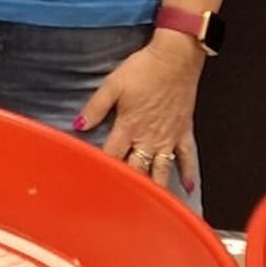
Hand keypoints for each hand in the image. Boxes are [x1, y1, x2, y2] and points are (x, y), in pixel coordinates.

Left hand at [76, 31, 204, 193]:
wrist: (175, 59)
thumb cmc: (144, 68)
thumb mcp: (113, 84)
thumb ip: (95, 107)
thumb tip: (78, 124)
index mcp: (129, 126)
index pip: (112, 155)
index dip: (102, 170)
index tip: (95, 185)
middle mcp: (148, 137)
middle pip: (137, 168)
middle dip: (129, 186)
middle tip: (122, 205)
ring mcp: (168, 137)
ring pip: (161, 169)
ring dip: (156, 188)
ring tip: (153, 207)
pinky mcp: (184, 131)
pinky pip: (186, 157)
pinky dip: (187, 172)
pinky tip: (186, 187)